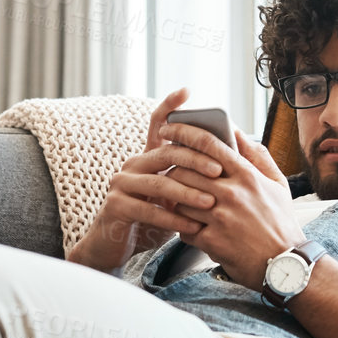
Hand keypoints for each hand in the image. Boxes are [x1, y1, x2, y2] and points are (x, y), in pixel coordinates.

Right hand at [68, 86, 227, 272]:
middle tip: (220, 171)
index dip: (169, 105)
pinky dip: (173, 218)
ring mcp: (120, 184)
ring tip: (211, 203)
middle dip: (196, 160)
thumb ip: (187, 180)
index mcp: (146, 158)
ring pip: (159, 183)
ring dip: (188, 194)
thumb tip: (224, 164)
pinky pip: (148, 209)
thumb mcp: (171, 198)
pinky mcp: (115, 206)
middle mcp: (132, 165)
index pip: (156, 124)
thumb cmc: (149, 221)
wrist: (112, 248)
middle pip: (167, 153)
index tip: (186, 90)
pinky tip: (192, 227)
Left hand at [160, 122, 304, 293]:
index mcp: (247, 175)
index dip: (183, 132)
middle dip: (173, 169)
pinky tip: (188, 225)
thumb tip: (237, 131)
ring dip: (174, 198)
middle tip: (168, 171)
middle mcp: (232, 193)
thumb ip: (257, 155)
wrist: (285, 265)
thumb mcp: (277, 184)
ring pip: (179, 198)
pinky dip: (181, 225)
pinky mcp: (211, 241)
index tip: (168, 129)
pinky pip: (183, 227)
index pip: (208, 144)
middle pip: (185, 170)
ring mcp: (220, 218)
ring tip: (176, 198)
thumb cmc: (281, 222)